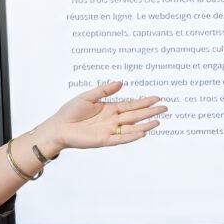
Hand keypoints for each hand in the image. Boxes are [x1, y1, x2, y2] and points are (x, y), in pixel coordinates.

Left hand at [35, 81, 164, 153]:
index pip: (131, 105)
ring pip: (132, 128)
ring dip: (145, 125)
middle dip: (150, 112)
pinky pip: (121, 138)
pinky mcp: (104, 140)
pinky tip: (142, 132)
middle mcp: (113, 120)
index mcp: (110, 109)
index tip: (157, 98)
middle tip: (164, 108)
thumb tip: (121, 83)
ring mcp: (110, 130)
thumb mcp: (88, 96)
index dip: (144, 102)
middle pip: (135, 116)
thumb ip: (104, 90)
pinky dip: (132, 136)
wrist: (58, 127)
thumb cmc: (70, 111)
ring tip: (158, 121)